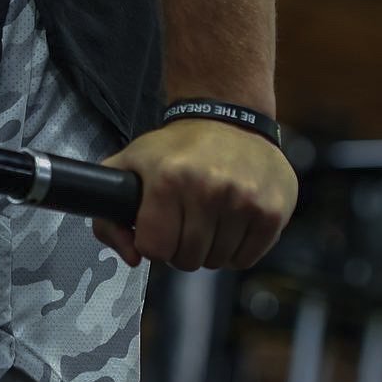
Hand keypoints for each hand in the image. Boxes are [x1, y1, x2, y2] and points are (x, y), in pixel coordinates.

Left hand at [92, 121, 297, 270]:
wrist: (231, 118)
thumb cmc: (177, 147)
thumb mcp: (130, 164)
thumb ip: (108, 214)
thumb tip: (132, 258)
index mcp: (168, 179)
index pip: (154, 249)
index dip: (153, 242)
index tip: (158, 226)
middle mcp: (208, 190)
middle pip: (187, 261)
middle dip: (181, 247)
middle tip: (185, 221)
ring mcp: (244, 201)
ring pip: (217, 263)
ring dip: (210, 248)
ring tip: (209, 217)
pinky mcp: (272, 212)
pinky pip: (246, 260)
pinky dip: (236, 249)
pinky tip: (231, 221)